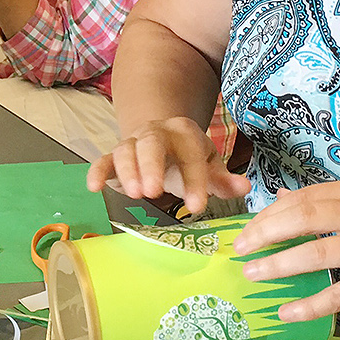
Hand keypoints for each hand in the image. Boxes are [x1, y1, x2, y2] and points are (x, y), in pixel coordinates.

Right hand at [87, 116, 249, 215]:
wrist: (159, 138)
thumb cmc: (186, 157)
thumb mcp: (208, 165)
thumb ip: (223, 179)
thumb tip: (245, 187)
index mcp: (185, 133)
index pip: (190, 156)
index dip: (195, 181)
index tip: (197, 207)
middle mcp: (156, 132)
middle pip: (152, 144)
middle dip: (152, 166)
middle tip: (154, 192)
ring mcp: (133, 142)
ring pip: (126, 150)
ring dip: (128, 171)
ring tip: (135, 195)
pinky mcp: (114, 156)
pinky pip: (103, 160)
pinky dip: (98, 171)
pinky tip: (94, 187)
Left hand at [233, 180, 339, 322]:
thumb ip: (326, 204)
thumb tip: (278, 202)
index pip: (302, 198)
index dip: (269, 214)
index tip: (245, 229)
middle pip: (304, 218)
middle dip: (265, 233)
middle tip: (240, 249)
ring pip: (317, 254)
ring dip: (279, 265)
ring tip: (253, 274)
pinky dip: (310, 304)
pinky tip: (287, 311)